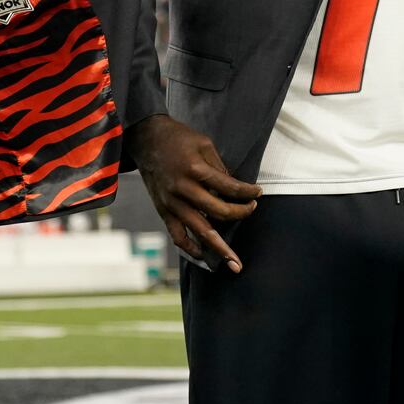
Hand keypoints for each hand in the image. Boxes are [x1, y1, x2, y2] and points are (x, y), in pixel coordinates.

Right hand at [128, 114, 260, 272]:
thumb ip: (219, 168)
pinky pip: (178, 236)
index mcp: (195, 170)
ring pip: (200, 231)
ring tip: (235, 264)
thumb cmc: (178, 138)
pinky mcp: (163, 210)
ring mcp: (172, 203)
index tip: (258, 193)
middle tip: (252, 210)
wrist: (146, 138)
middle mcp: (183, 189)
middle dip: (240, 214)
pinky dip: (191, 248)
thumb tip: (234, 190)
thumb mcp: (204, 143)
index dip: (247, 192)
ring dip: (220, 248)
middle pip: (219, 211)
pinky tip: (204, 256)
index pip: (229, 187)